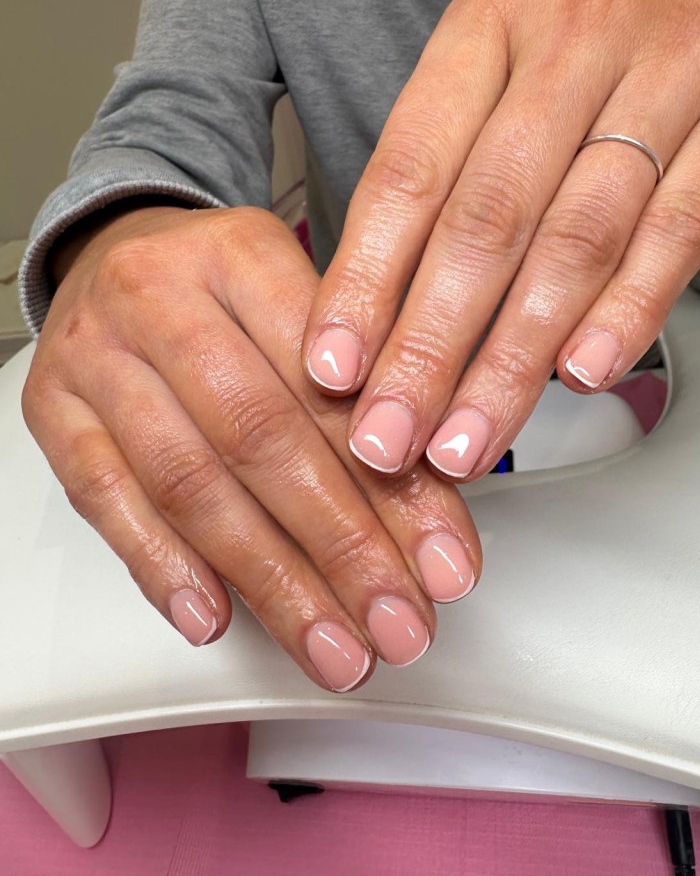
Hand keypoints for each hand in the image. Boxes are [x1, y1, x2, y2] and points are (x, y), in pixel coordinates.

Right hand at [22, 206, 479, 691]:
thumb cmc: (223, 289)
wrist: (117, 255)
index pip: (331, 387)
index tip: (445, 563)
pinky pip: (106, 498)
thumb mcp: (305, 306)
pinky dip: (165, 568)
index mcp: (245, 255)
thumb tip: (430, 517)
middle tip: (396, 623)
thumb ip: (363, 395)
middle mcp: (162, 297)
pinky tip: (218, 616)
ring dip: (269, 581)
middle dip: (342, 549)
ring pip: (190, 482)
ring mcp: (98, 355)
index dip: (397, 488)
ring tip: (330, 644)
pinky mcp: (53, 410)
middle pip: (262, 438)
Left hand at [304, 0, 699, 479]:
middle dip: (428, 346)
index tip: (334, 367)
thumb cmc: (599, 7)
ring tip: (469, 436)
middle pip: (485, 221)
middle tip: (389, 436)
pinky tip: (580, 375)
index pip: (409, 171)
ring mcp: (667, 80)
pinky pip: (678, 229)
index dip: (365, 280)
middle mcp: (571, 48)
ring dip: (514, 357)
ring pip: (576, 239)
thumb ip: (444, 154)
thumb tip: (380, 293)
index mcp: (487, 29)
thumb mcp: (499, 47)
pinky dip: (627, 310)